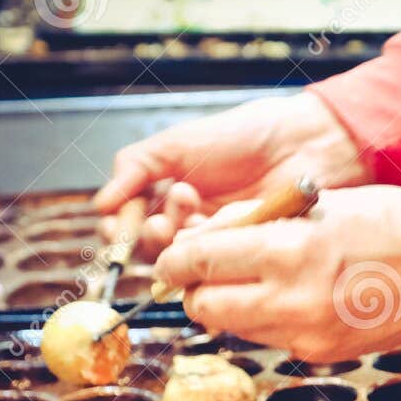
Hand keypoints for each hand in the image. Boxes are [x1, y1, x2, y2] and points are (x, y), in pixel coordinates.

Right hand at [93, 92, 370, 257]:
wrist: (300, 143)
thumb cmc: (242, 136)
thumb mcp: (176, 143)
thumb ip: (134, 168)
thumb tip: (100, 204)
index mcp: (167, 191)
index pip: (129, 221)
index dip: (120, 226)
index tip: (118, 221)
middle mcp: (188, 220)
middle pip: (149, 247)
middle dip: (146, 236)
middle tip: (158, 221)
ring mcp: (213, 239)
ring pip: (177, 258)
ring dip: (174, 238)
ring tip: (188, 206)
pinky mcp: (238, 255)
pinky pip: (209, 264)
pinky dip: (204, 247)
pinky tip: (212, 221)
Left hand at [153, 186, 400, 361]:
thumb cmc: (382, 221)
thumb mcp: (311, 207)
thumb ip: (252, 226)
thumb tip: (199, 242)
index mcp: (286, 251)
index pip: (199, 263)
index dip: (174, 260)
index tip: (171, 256)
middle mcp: (289, 300)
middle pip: (204, 307)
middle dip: (195, 289)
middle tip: (203, 273)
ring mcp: (303, 334)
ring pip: (233, 328)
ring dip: (229, 306)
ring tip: (253, 280)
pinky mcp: (318, 354)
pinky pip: (268, 339)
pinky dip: (264, 319)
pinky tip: (289, 297)